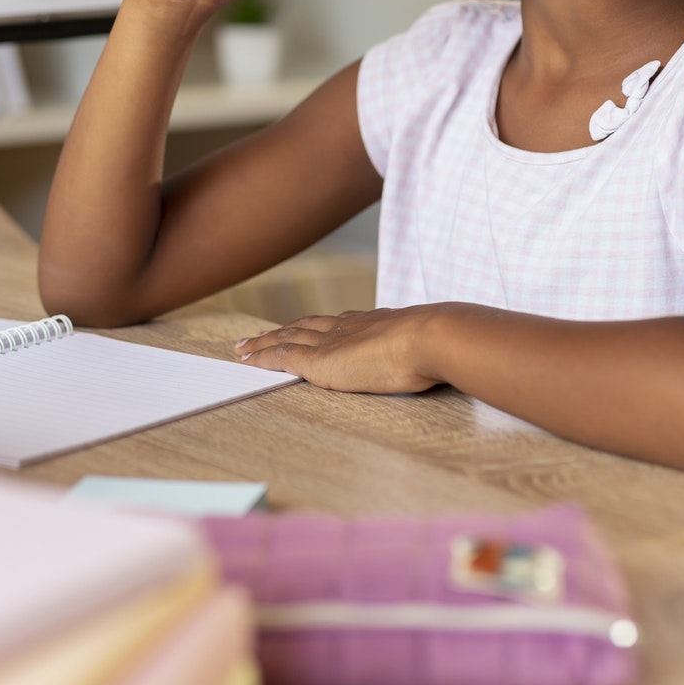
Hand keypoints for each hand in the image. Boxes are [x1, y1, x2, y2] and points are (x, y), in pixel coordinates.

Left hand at [235, 307, 444, 394]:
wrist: (431, 338)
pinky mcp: (320, 360)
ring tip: (244, 347)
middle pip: (305, 326)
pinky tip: (246, 359)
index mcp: (372, 323)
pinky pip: (281, 356)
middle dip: (282, 331)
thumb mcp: (429, 344)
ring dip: (263, 342)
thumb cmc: (439, 345)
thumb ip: (423, 348)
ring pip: (286, 338)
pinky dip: (261, 356)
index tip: (304, 327)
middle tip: (259, 336)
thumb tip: (439, 354)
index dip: (317, 326)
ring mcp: (332, 342)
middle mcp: (347, 326)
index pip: (336, 323)